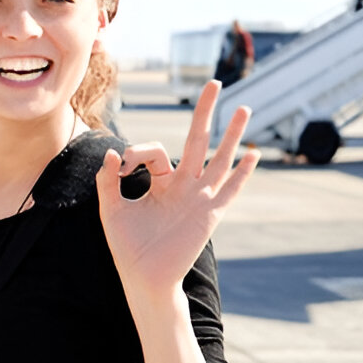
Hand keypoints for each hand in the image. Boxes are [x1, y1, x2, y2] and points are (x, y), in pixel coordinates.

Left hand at [96, 80, 258, 302]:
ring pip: (219, 157)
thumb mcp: (112, 210)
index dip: (136, 152)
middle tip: (213, 82)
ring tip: (244, 108)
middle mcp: (183, 184)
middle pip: (197, 139)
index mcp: (160, 182)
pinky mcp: (210, 214)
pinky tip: (254, 154)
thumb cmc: (128, 248)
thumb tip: (113, 153)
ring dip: (231, 133)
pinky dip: (242, 174)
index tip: (122, 166)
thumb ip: (109, 181)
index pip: (154, 151)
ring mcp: (199, 197)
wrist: (144, 279)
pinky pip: (229, 189)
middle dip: (205, 111)